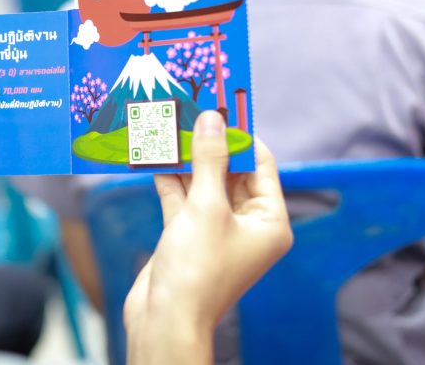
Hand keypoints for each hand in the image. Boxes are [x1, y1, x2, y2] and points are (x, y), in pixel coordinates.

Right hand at [124, 111, 291, 364]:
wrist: (164, 318)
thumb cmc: (197, 270)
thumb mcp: (206, 207)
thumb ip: (208, 159)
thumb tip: (212, 119)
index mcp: (270, 222)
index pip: (261, 166)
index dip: (241, 135)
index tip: (222, 105)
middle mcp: (247, 226)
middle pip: (230, 172)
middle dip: (209, 144)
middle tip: (191, 111)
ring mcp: (216, 231)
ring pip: (203, 183)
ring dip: (186, 158)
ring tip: (170, 125)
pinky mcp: (188, 235)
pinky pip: (183, 199)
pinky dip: (170, 179)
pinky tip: (155, 154)